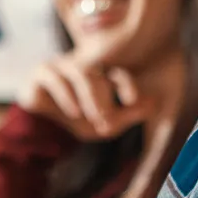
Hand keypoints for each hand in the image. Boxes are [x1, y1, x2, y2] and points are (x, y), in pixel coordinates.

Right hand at [19, 55, 149, 140]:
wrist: (42, 132)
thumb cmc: (77, 123)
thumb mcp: (106, 124)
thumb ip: (129, 115)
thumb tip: (156, 103)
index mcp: (100, 73)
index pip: (115, 72)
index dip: (125, 83)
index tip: (132, 99)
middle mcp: (80, 65)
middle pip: (95, 72)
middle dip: (103, 97)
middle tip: (107, 119)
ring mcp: (60, 66)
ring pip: (78, 72)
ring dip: (89, 96)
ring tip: (93, 117)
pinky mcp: (41, 73)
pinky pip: (54, 78)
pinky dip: (66, 95)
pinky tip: (74, 112)